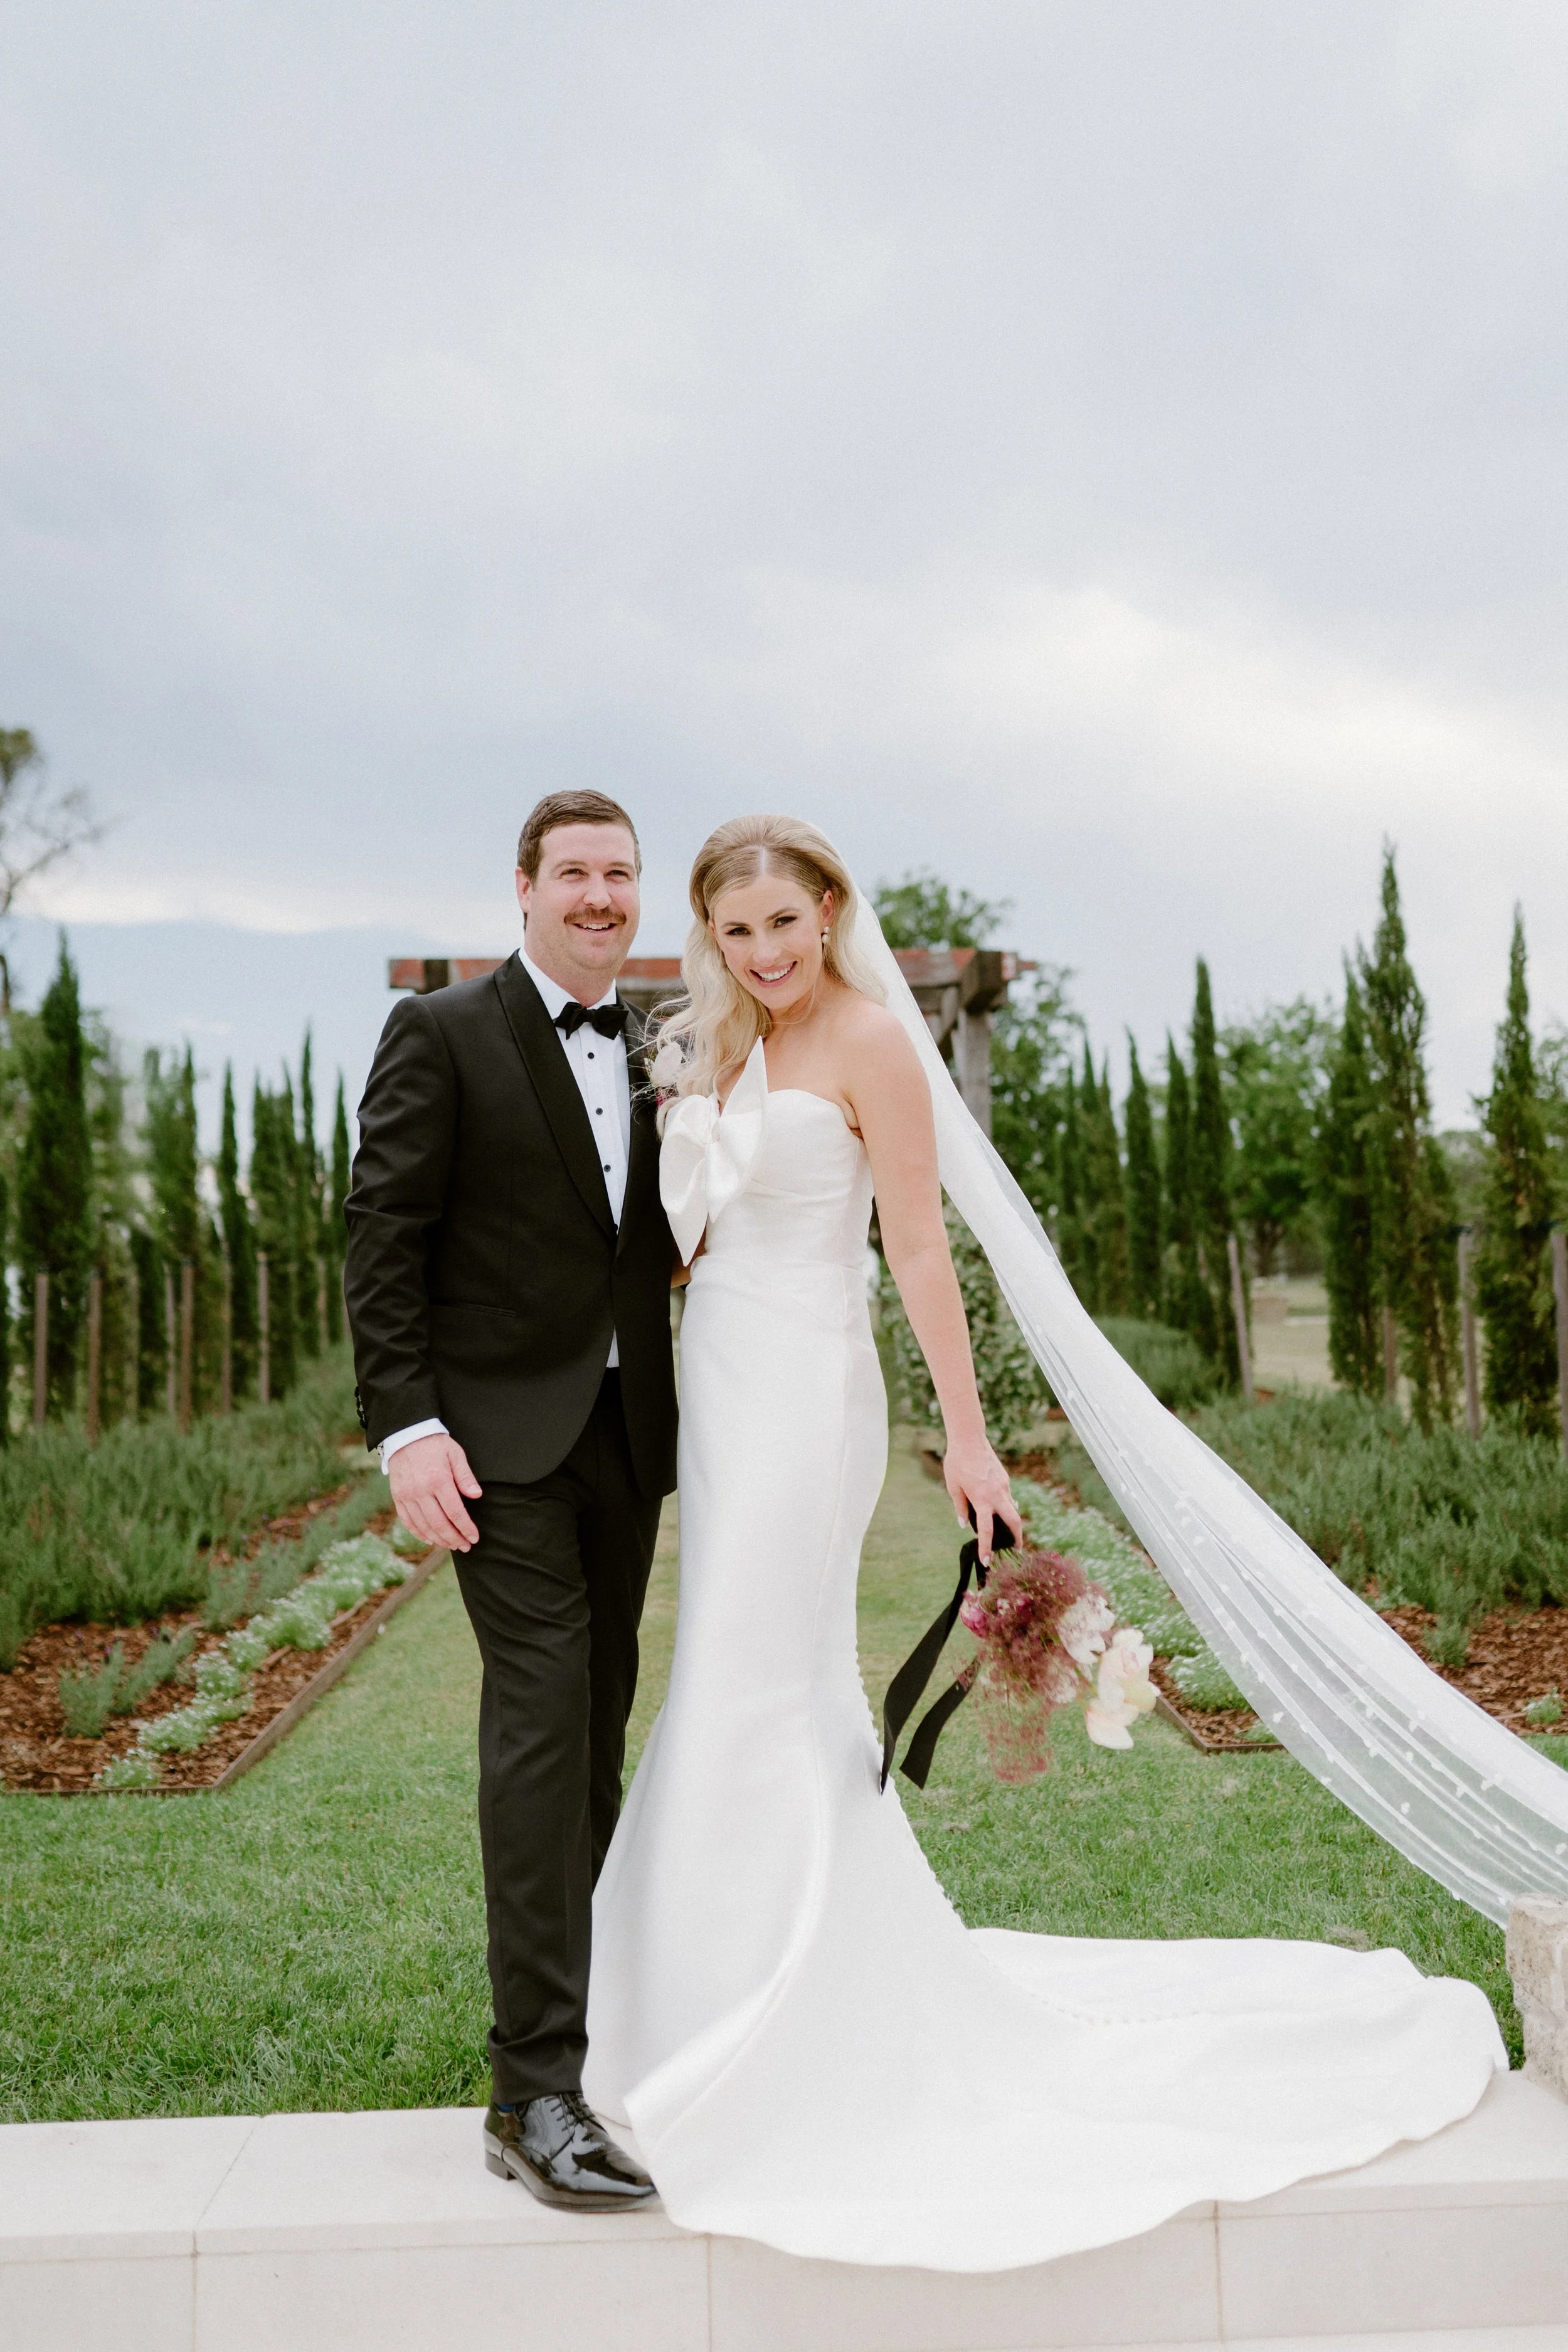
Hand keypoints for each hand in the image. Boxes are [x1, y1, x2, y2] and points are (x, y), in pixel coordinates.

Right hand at [389, 1433, 482, 1553]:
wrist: (405, 1434)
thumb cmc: (435, 1443)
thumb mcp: (455, 1454)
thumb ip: (465, 1476)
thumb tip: (477, 1495)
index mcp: (438, 1480)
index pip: (455, 1512)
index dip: (465, 1528)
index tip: (474, 1538)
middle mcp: (421, 1491)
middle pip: (439, 1524)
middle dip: (454, 1538)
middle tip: (465, 1546)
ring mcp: (407, 1495)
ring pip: (423, 1526)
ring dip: (438, 1539)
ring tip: (451, 1545)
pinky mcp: (397, 1496)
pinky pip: (407, 1521)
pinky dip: (418, 1533)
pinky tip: (429, 1539)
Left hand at [942, 1433, 1022, 1565]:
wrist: (969, 1438)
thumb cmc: (957, 1462)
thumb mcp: (953, 1487)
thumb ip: (960, 1507)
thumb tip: (964, 1524)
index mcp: (982, 1499)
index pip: (986, 1530)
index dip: (986, 1547)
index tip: (987, 1561)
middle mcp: (997, 1494)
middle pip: (1014, 1522)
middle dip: (1017, 1538)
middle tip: (1015, 1550)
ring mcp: (1004, 1485)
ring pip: (1012, 1508)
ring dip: (1010, 1521)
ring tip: (1004, 1531)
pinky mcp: (1005, 1478)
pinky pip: (1007, 1497)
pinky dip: (1004, 1506)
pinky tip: (996, 1507)